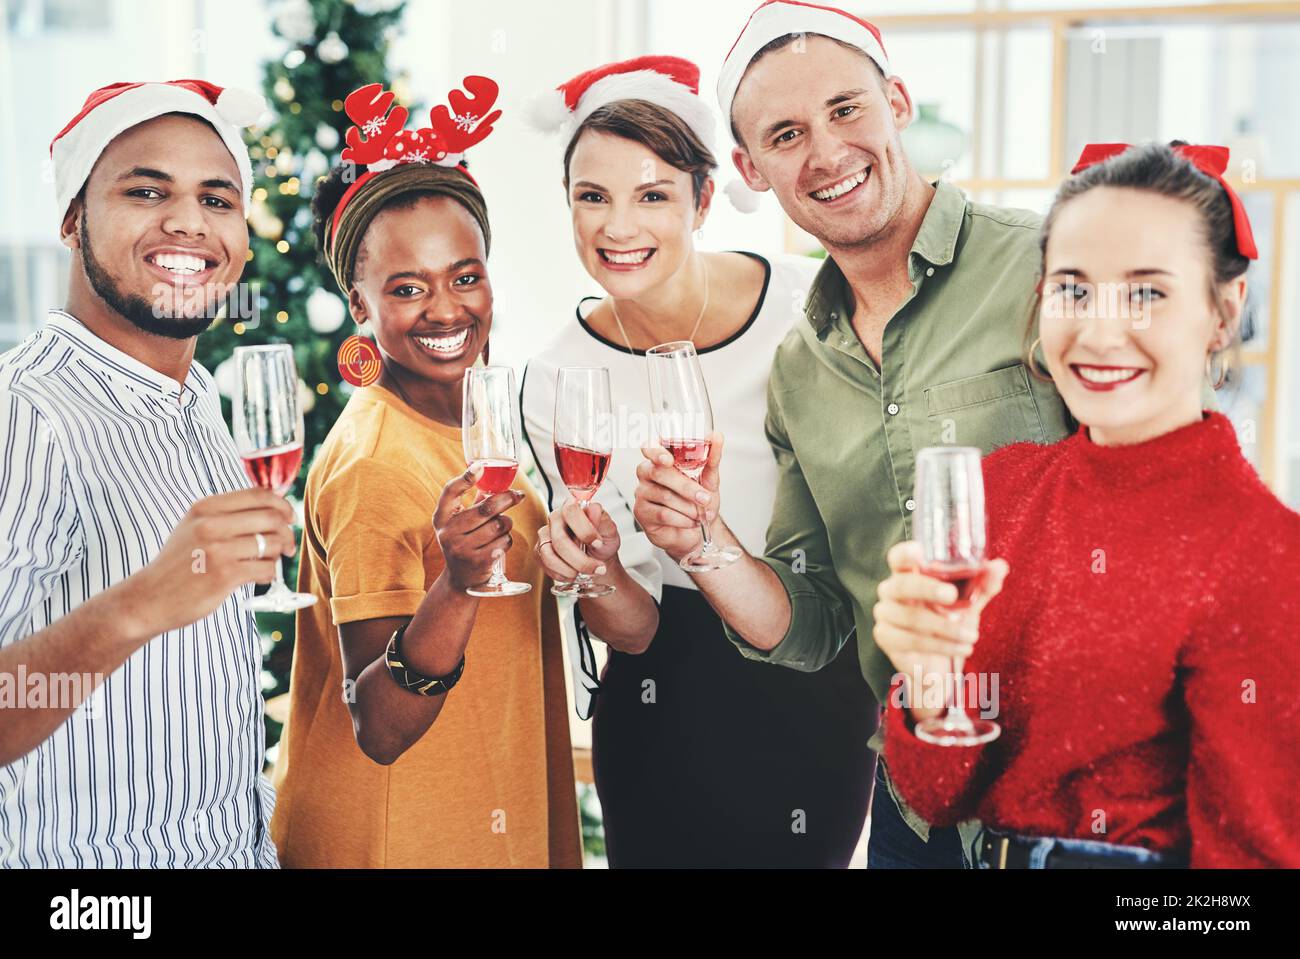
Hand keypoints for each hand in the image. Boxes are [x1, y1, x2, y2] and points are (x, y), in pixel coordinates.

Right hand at [125, 488, 296, 636]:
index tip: (289, 517)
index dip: (282, 504)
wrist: (149, 598)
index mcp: (205, 508)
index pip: (258, 494)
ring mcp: (218, 550)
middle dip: (287, 532)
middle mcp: (211, 525)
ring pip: (273, 543)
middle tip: (287, 545)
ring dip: (280, 554)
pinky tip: (260, 577)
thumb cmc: (178, 564)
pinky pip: (266, 569)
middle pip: (271, 517)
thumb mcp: (194, 527)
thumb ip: (226, 515)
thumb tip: (273, 507)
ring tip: (269, 561)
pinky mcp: (225, 575)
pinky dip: (270, 573)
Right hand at [434, 465, 525, 591]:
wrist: (460, 580)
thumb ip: (474, 503)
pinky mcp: (478, 562)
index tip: (480, 466)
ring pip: (499, 525)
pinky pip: (505, 541)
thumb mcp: (460, 524)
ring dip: (507, 523)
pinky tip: (499, 544)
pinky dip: (507, 539)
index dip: (465, 478)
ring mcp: (462, 548)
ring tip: (502, 527)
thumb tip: (497, 479)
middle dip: (507, 499)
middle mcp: (448, 532)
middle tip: (518, 495)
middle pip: (486, 508)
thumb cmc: (464, 542)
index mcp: (441, 518)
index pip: (450, 492)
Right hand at [537, 499, 620, 582]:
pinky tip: (573, 574)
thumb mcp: (610, 531)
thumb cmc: (602, 542)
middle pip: (559, 539)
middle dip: (581, 560)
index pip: (571, 511)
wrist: (597, 559)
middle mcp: (556, 518)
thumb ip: (602, 520)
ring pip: (549, 554)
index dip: (584, 530)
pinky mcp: (540, 550)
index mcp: (573, 507)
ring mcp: (546, 534)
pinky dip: (562, 574)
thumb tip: (592, 511)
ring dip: (570, 569)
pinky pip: (545, 564)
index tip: (598, 544)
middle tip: (597, 568)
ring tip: (585, 573)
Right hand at [633, 430, 722, 562]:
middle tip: (704, 498)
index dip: (656, 452)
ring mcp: (641, 492)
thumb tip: (716, 436)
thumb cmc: (697, 501)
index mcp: (661, 459)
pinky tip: (690, 521)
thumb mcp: (709, 479)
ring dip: (688, 507)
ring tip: (700, 514)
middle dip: (686, 487)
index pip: (650, 447)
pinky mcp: (642, 511)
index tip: (668, 460)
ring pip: (664, 495)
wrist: (695, 530)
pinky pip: (663, 513)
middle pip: (659, 473)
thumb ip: (712, 457)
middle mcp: (647, 472)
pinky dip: (682, 519)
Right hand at [873, 541, 1008, 720]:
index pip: (898, 557)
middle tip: (951, 595)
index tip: (919, 551)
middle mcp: (891, 590)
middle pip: (901, 585)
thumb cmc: (949, 620)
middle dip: (928, 588)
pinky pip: (913, 640)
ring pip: (911, 617)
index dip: (905, 553)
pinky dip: (942, 645)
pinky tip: (962, 647)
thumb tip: (999, 567)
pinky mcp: (886, 638)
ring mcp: (885, 614)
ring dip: (946, 627)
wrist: (938, 661)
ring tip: (972, 635)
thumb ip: (983, 584)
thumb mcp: (969, 601)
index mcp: (908, 573)